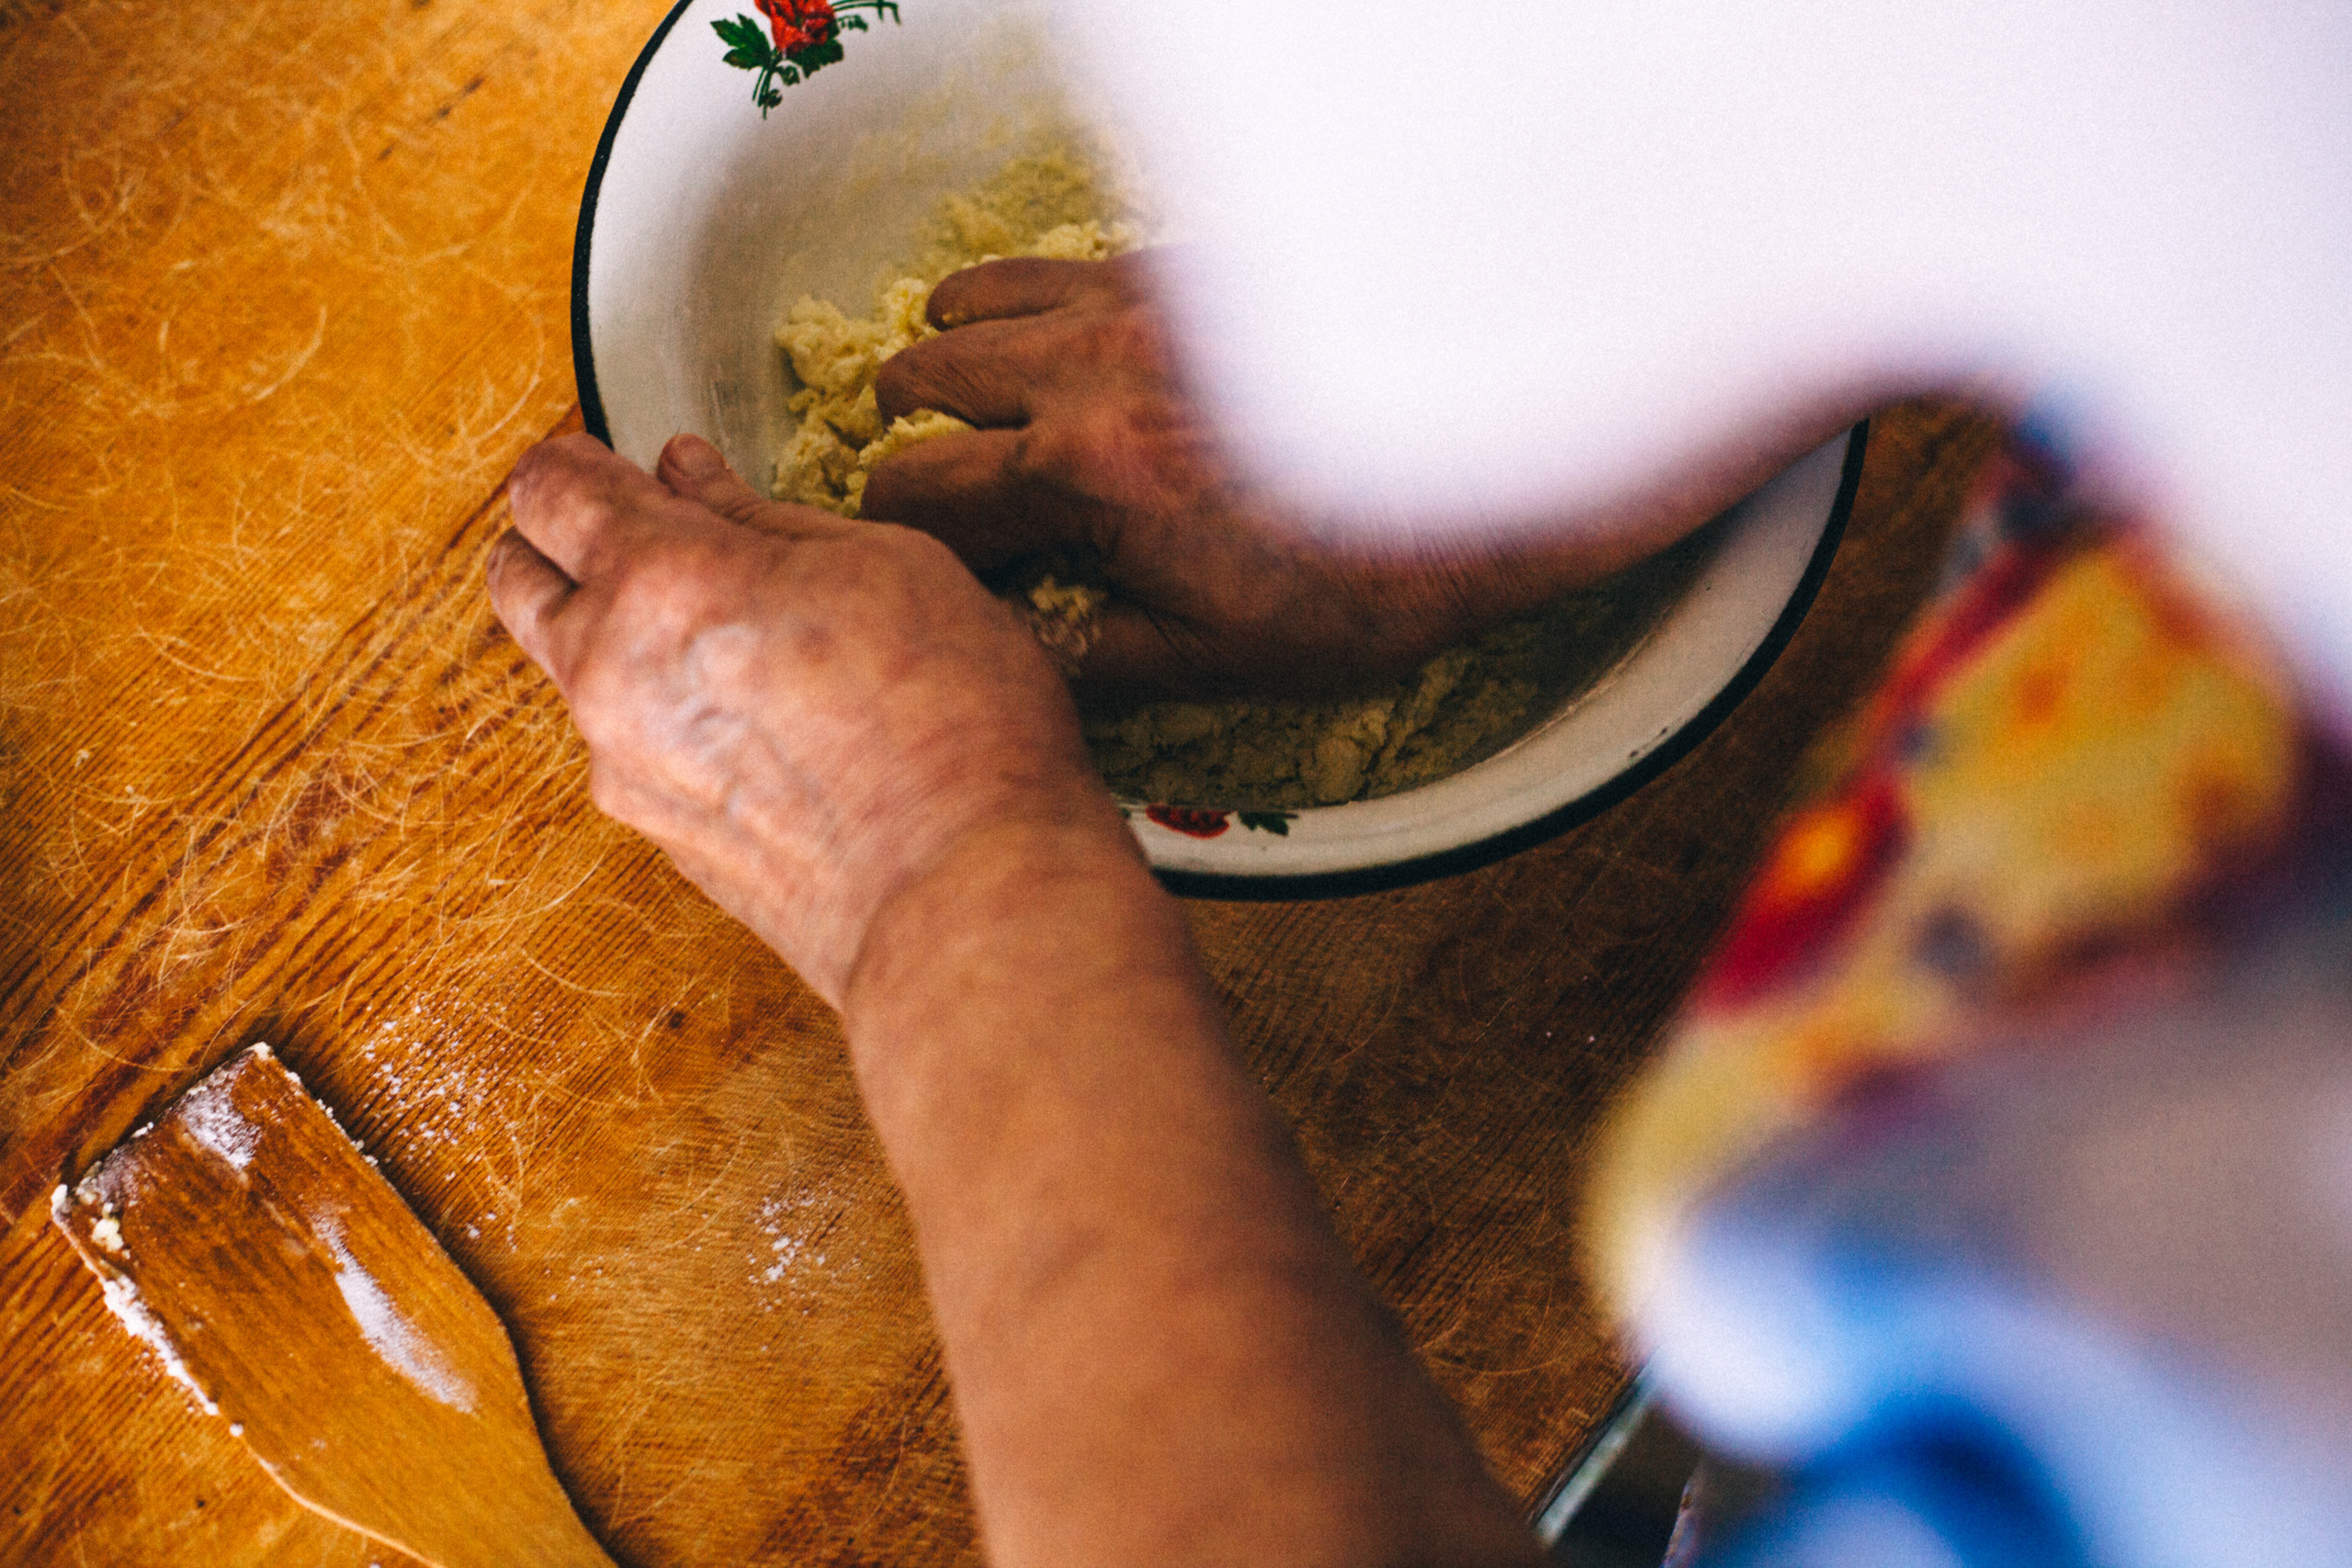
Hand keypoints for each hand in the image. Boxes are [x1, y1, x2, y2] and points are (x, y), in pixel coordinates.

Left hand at [487, 432, 1126, 1006]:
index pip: (553, 488)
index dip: (577, 458)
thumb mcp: (887, 566)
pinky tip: (749, 711)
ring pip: (568, 669)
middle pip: (518, 576)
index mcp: (662, 580)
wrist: (967, 896)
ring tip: (710, 623)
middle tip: (633, 524)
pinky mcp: (656, 836)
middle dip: (557, 537)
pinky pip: (625, 745)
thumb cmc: (953, 726)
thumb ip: (767, 518)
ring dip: (606, 627)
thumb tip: (694, 477)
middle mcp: (610, 673)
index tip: (610, 453)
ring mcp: (622, 766)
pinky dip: (657, 709)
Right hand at [862, 254, 1716, 701]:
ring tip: (987, 416)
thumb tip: (996, 655)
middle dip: (918, 447)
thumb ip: (1083, 655)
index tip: (934, 569)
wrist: (1489, 476)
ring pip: (968, 309)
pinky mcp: (1175, 268)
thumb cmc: (1365, 579)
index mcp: (1089, 476)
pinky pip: (1047, 268)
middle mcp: (1092, 367)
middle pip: (919, 385)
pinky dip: (1020, 311)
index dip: (903, 542)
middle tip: (956, 496)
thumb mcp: (1216, 658)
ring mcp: (1131, 303)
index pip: (917, 495)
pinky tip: (1055, 355)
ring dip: (957, 368)